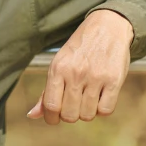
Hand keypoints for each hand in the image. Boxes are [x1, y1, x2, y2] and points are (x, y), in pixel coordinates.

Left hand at [27, 9, 133, 124]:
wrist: (107, 27)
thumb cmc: (79, 50)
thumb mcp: (58, 64)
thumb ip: (46, 92)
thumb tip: (32, 115)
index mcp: (57, 69)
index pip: (51, 106)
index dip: (51, 118)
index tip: (56, 116)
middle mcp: (75, 73)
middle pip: (69, 115)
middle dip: (70, 115)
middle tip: (73, 104)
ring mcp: (95, 77)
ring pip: (87, 115)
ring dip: (87, 112)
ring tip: (87, 98)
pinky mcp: (114, 80)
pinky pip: (106, 111)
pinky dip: (102, 109)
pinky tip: (100, 97)